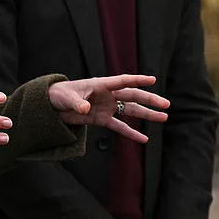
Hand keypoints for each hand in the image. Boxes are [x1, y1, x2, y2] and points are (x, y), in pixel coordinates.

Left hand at [47, 74, 169, 142]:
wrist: (52, 105)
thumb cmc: (60, 95)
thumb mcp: (68, 98)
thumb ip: (78, 103)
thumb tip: (85, 109)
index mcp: (101, 85)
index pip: (123, 81)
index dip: (138, 80)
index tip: (153, 80)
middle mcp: (107, 95)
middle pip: (132, 96)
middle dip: (149, 100)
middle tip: (166, 104)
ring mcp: (106, 107)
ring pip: (130, 111)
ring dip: (146, 115)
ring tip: (163, 118)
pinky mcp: (101, 119)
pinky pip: (119, 126)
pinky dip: (130, 133)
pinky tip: (144, 139)